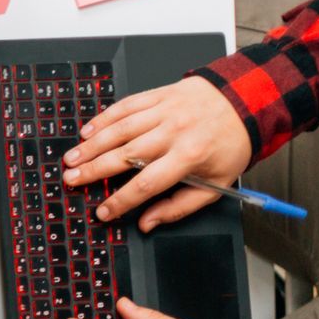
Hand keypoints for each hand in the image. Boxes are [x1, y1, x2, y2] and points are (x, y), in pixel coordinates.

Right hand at [61, 76, 249, 230]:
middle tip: (72, 179)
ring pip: (120, 130)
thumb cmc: (230, 143)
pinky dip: (104, 119)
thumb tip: (148, 222)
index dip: (122, 201)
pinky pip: (126, 106)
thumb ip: (180, 206)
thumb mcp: (217, 183)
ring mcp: (165, 111)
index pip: (148, 183)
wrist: (247, 101)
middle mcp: (175, 132)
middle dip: (94, 170)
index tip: (104, 211)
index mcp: (190, 156)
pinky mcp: (159, 95)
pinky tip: (88, 131)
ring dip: (92, 146)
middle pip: (126, 155)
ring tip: (71, 159)